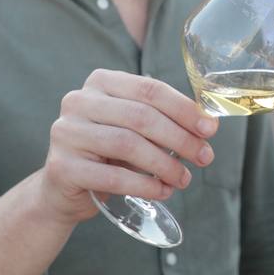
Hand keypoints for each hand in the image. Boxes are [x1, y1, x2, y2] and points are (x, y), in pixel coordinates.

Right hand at [36, 69, 217, 226]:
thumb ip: (165, 121)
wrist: (65, 189)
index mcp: (101, 82)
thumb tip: (209, 125)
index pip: (150, 89)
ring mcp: (66, 133)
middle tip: (204, 157)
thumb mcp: (135, 130)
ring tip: (184, 179)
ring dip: (164, 164)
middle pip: (141, 116)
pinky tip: (162, 191)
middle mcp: (78, 101)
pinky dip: (144, 186)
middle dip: (180, 138)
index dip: (184, 109)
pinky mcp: (62, 167)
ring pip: (128, 145)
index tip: (211, 129)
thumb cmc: (109, 154)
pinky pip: (113, 176)